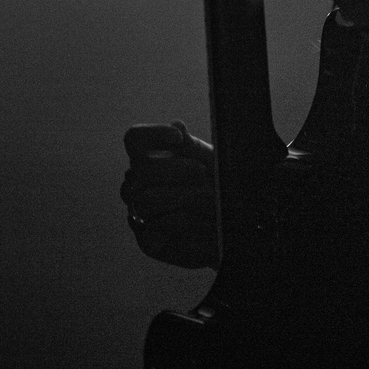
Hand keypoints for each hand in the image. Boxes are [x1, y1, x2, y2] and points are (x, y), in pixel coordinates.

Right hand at [120, 121, 218, 269]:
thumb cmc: (219, 186)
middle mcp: (138, 186)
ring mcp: (140, 214)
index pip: (135, 139)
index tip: (179, 137)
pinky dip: (184, 223)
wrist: (233, 224)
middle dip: (173, 168)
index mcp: (149, 160)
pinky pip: (156, 230)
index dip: (153, 135)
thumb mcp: (212, 162)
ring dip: (181, 196)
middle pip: (139, 170)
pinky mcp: (149, 242)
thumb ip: (193, 146)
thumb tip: (177, 125)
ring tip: (209, 197)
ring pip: (146, 200)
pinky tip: (205, 222)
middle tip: (201, 171)